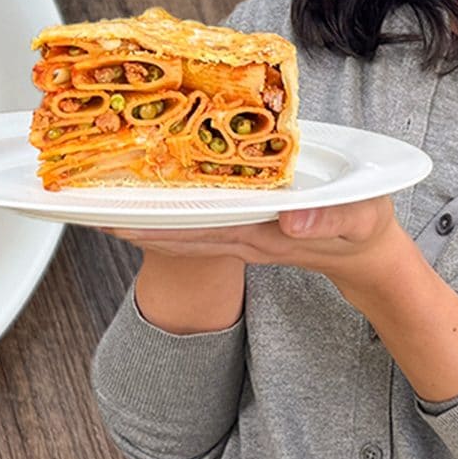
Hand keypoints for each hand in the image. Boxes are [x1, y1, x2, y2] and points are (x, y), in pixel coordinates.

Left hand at [104, 195, 411, 301]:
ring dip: (143, 222)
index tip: (121, 218)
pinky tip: (143, 206)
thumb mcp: (360, 216)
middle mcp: (245, 236)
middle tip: (88, 210)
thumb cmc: (366, 225)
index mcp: (266, 230)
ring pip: (183, 230)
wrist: (370, 252)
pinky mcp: (245, 229)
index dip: (162, 224)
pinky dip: (167, 218)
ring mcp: (242, 235)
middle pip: (180, 232)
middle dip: (135, 224)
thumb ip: (330, 217)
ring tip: (99, 207)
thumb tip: (291, 220)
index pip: (203, 228)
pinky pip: (198, 225)